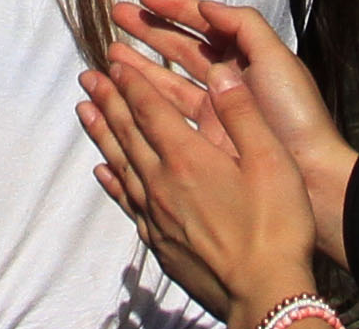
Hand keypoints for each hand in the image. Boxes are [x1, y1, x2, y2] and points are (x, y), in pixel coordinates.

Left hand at [77, 0, 331, 323]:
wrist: (264, 295)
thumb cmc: (275, 227)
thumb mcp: (270, 161)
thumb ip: (241, 113)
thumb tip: (221, 72)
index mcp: (188, 158)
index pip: (151, 111)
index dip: (132, 83)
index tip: (114, 63)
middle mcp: (162, 183)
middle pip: (127, 133)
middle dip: (108, 101)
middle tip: (87, 76)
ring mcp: (157, 215)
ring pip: (120, 164)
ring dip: (102, 134)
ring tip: (83, 111)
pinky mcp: (160, 242)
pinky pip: (127, 201)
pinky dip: (111, 181)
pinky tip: (102, 172)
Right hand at [121, 0, 352, 183]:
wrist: (313, 175)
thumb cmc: (295, 115)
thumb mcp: (277, 60)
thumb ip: (244, 25)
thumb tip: (206, 4)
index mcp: (246, 57)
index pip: (203, 24)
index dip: (174, 8)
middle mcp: (227, 82)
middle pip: (180, 49)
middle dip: (149, 31)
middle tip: (116, 16)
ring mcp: (214, 112)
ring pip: (169, 81)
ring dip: (140, 66)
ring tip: (110, 54)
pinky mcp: (206, 142)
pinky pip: (169, 116)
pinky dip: (145, 104)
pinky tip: (125, 96)